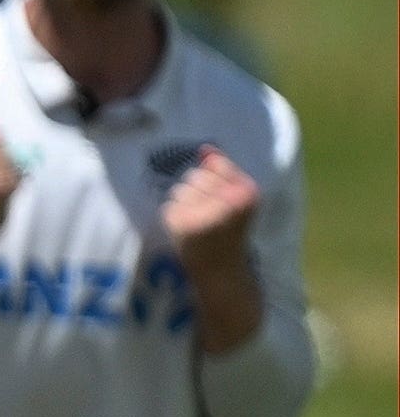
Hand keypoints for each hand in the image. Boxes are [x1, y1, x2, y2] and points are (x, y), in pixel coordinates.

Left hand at [161, 146, 260, 277]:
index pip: (214, 163)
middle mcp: (229, 201)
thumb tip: (204, 148)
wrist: (223, 268)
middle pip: (193, 175)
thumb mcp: (237, 197)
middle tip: (209, 214)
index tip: (221, 197)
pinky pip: (168, 207)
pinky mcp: (183, 225)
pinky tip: (187, 231)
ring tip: (199, 221)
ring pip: (179, 190)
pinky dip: (174, 217)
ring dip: (184, 204)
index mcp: (248, 191)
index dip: (212, 179)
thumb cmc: (231, 228)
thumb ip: (223, 170)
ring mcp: (205, 213)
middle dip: (196, 192)